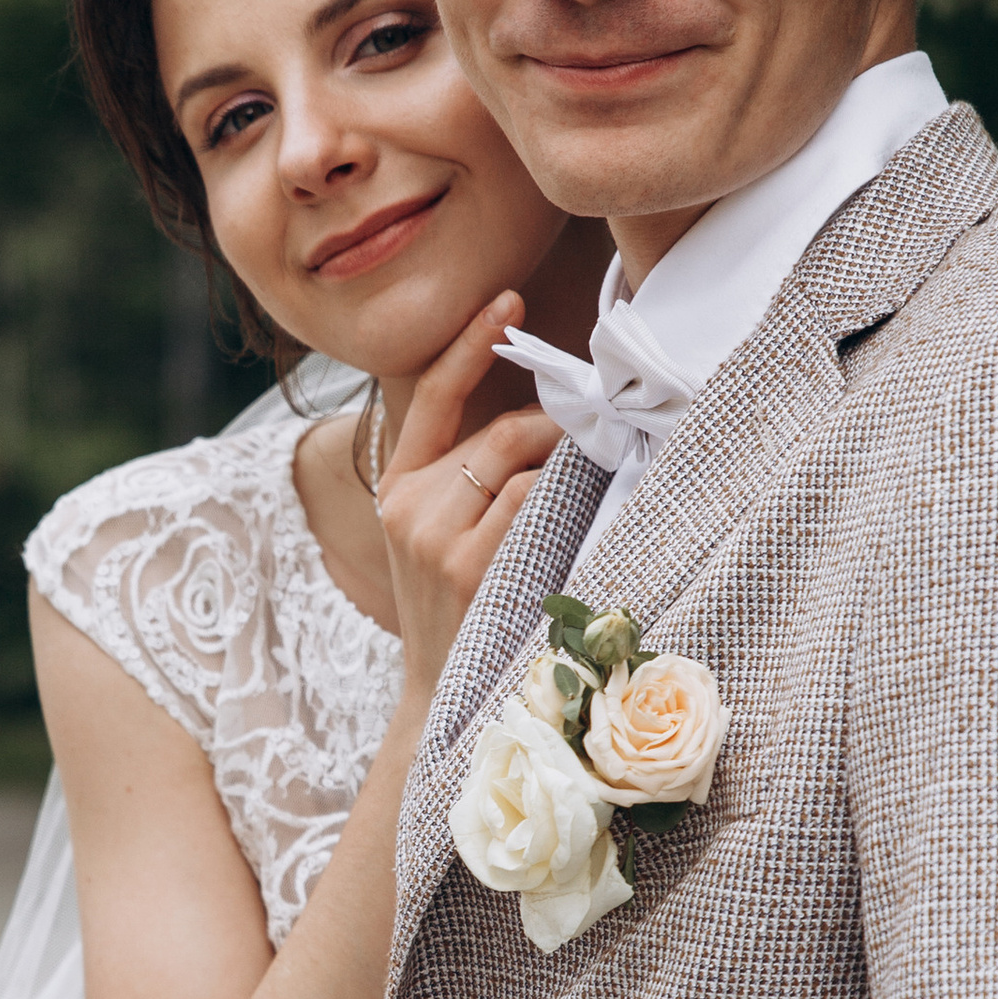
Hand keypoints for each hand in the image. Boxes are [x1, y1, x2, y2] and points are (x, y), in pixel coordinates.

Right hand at [375, 293, 561, 703]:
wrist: (440, 701)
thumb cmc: (461, 612)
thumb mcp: (441, 536)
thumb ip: (472, 476)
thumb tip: (547, 416)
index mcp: (398, 486)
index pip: (433, 394)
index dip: (471, 341)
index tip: (508, 297)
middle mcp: (407, 506)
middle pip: (501, 431)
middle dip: (559, 428)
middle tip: (600, 440)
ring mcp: (435, 537)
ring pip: (522, 464)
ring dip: (571, 467)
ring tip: (599, 480)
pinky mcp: (468, 567)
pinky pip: (532, 502)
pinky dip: (567, 500)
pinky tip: (586, 517)